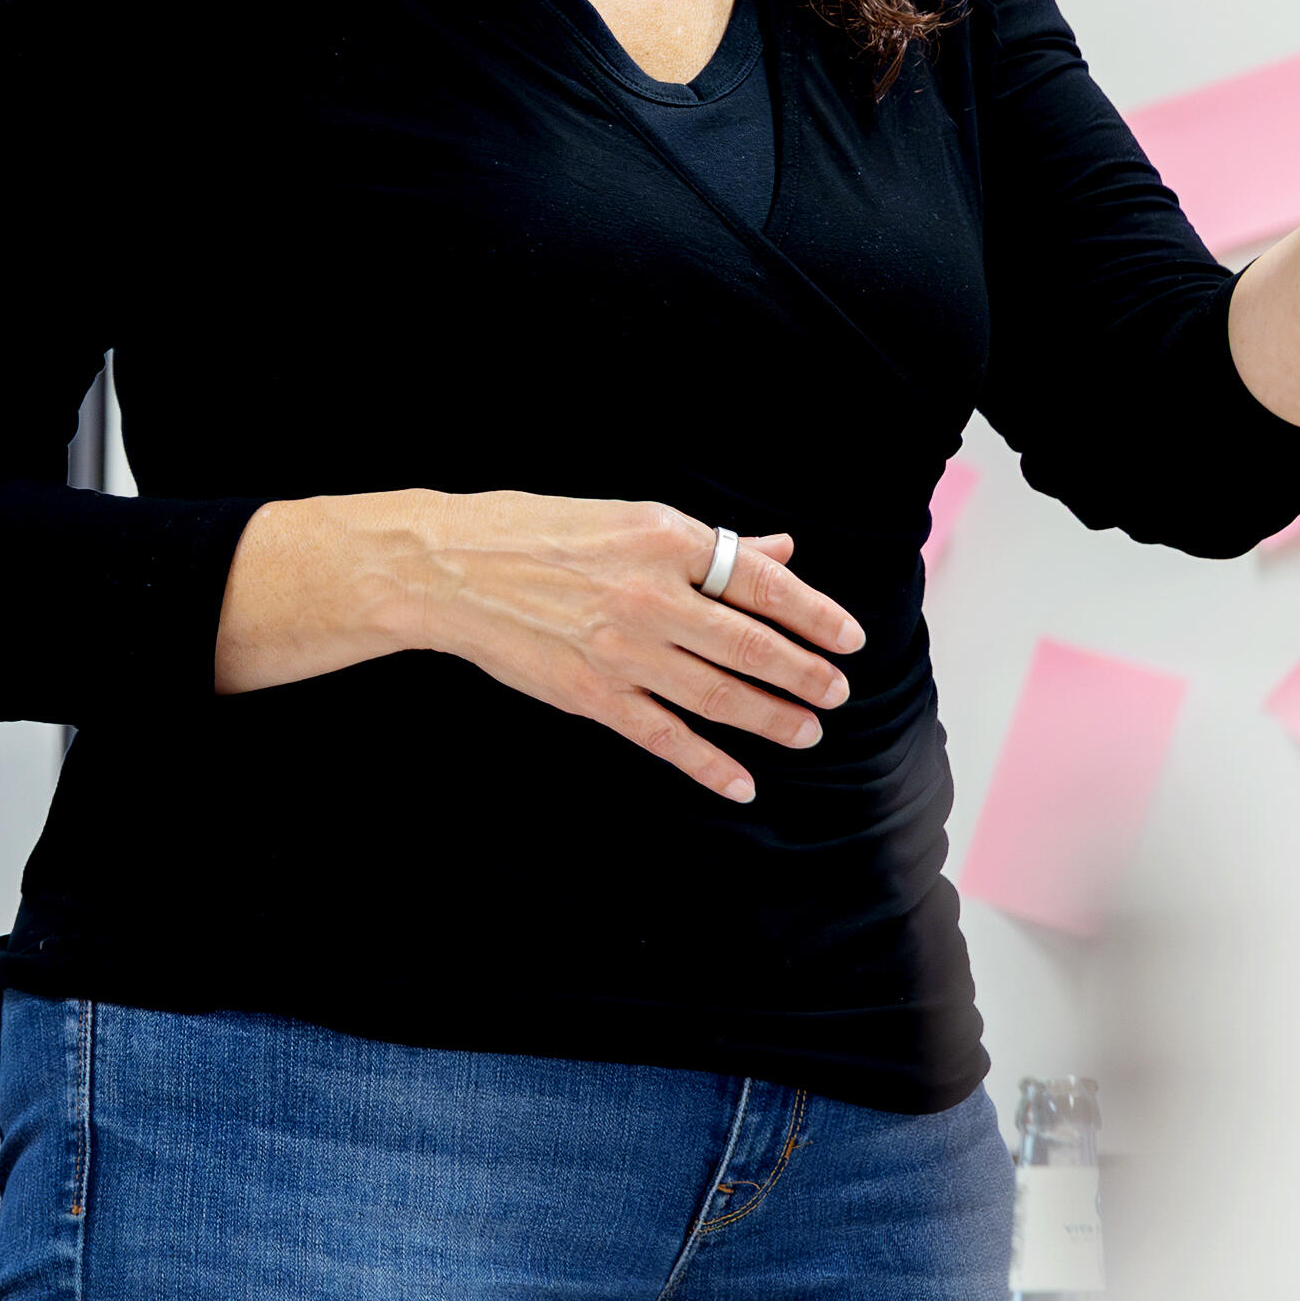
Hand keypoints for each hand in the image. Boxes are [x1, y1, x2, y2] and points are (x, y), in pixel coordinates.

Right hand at [221, 491, 861, 802]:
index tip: (850, 636)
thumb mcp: (628, 519)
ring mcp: (622, 650)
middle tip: (839, 692)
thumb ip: (708, 542)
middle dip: (804, 673)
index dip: (815, 613)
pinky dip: (708, 763)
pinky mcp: (592, 694)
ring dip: (771, 717)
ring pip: (718, 694)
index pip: (761, 582)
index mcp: (664, 539)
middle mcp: (651, 595)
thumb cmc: (537, 531)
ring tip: (806, 730)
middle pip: (750, 643)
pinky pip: (665, 737)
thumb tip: (779, 553)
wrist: (449, 567)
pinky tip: (741, 782)